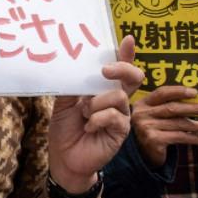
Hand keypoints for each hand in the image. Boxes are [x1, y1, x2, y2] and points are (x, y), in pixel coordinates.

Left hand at [47, 36, 143, 191]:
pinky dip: (97, 119)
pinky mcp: (122, 131)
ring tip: (83, 114)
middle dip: (122, 68)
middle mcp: (116, 100)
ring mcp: (121, 115)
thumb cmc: (65, 129)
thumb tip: (74, 66)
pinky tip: (88, 126)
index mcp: (103, 90)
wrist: (64, 158)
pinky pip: (115, 116)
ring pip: (118, 96)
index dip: (126, 54)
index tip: (127, 39)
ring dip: (95, 103)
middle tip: (104, 70)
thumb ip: (72, 86)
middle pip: (133, 77)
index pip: (119, 69)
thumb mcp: (64, 103)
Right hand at [132, 86, 197, 167]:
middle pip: (173, 108)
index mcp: (143, 104)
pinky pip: (179, 137)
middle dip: (195, 109)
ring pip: (179, 124)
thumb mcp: (155, 116)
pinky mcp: (153, 140)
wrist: (140, 154)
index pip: (162, 93)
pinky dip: (193, 138)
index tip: (196, 92)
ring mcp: (146, 127)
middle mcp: (142, 114)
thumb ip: (167, 107)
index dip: (179, 91)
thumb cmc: (152, 131)